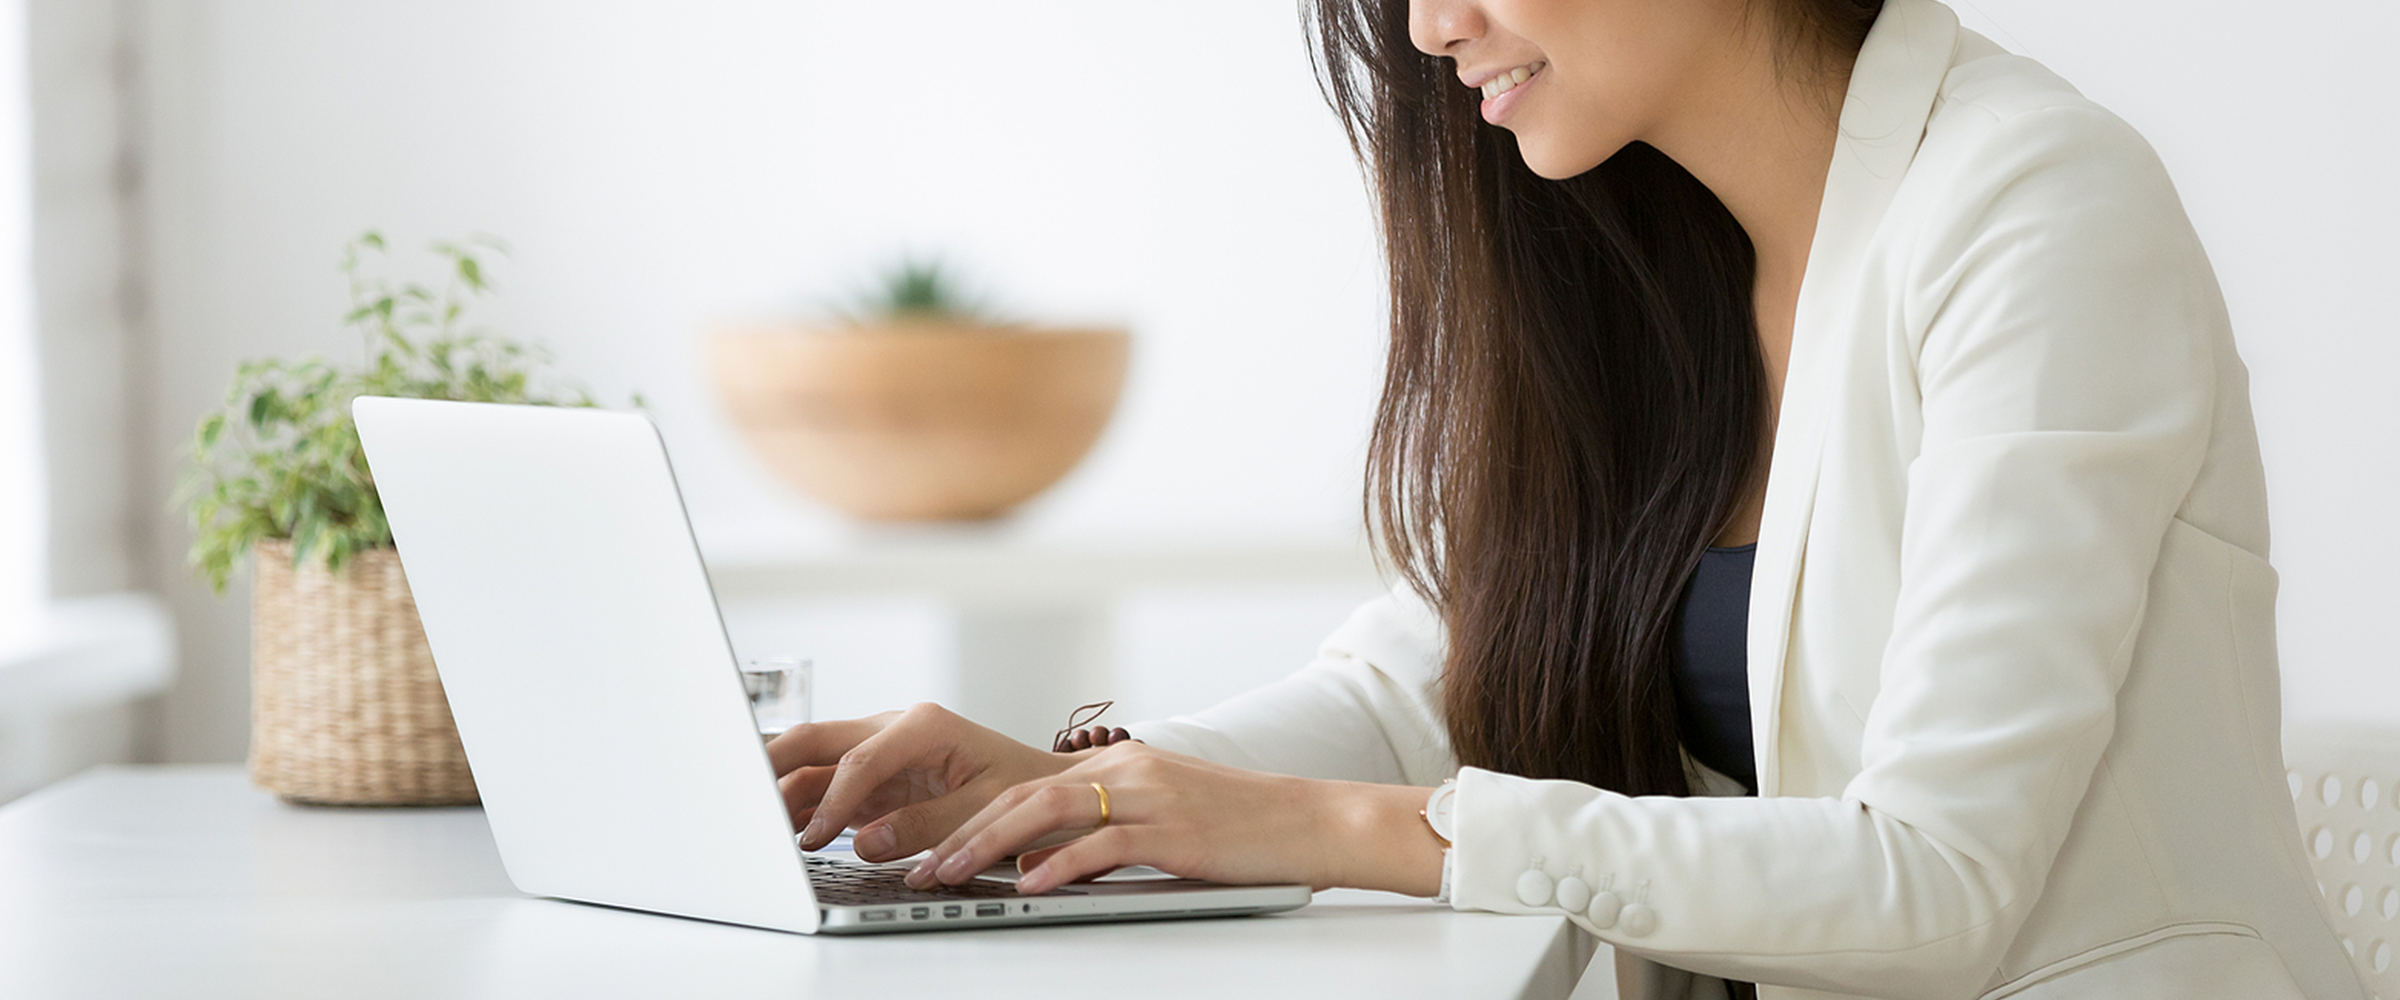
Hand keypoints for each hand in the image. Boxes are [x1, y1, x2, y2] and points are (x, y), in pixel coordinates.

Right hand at [766, 702, 1071, 861]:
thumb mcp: (983, 807)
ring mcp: (878, 752)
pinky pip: (825, 787)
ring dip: (781, 790)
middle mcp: (893, 730)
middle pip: (816, 739)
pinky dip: (800, 806)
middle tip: (738, 796)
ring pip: (812, 764)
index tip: (813, 839)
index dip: (831, 801)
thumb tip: (866, 842)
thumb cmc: (1020, 787)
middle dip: (773, 764)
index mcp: (922, 725)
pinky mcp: (873, 778)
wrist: (1040, 786)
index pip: (860, 760)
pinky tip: (780, 831)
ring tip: (753, 825)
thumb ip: (924, 825)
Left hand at [904, 741, 1446, 896]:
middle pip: (1020, 795)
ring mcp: (1149, 795)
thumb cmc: (1240, 828)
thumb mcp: (1162, 818)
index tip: (927, 850)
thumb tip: (1041, 864)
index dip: (966, 818)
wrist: (1311, 821)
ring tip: (950, 874)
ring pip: (1046, 813)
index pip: (1023, 788)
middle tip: (917, 867)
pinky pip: (1102, 845)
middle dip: (958, 832)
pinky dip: (1058, 867)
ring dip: (988, 845)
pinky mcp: (1173, 829)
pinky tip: (1028, 886)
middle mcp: (1125, 769)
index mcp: (1118, 764)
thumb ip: (1103, 832)